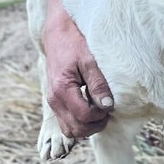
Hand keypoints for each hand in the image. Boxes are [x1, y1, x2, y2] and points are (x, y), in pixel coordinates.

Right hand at [43, 15, 113, 137]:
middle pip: (75, 129)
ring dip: (86, 126)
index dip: (100, 115)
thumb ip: (98, 84)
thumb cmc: (75, 43)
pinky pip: (66, 121)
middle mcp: (54, 99)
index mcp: (62, 89)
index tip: (110, 104)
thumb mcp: (90, 60)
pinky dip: (79, 121)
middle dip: (94, 125)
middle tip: (107, 112)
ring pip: (69, 129)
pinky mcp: (55, 101)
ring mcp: (53, 102)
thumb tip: (107, 106)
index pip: (83, 116)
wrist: (58, 33)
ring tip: (100, 111)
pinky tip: (91, 107)